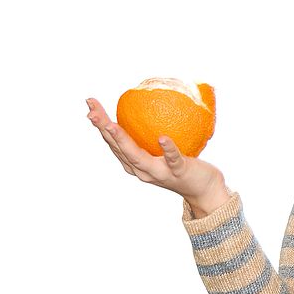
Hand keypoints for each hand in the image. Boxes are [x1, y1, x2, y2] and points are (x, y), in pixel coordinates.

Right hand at [86, 98, 229, 215]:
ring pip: (137, 157)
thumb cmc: (183, 165)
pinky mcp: (178, 172)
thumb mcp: (163, 149)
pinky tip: (162, 137)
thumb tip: (150, 103)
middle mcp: (142, 170)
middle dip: (103, 130)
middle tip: (92, 112)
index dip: (100, 124)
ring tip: (112, 124)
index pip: (112, 142)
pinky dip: (167, 149)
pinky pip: (172, 159)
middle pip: (118, 148)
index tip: (90, 104)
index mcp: (135, 163)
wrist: (203, 190)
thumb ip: (153, 133)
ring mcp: (159, 173)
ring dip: (123, 140)